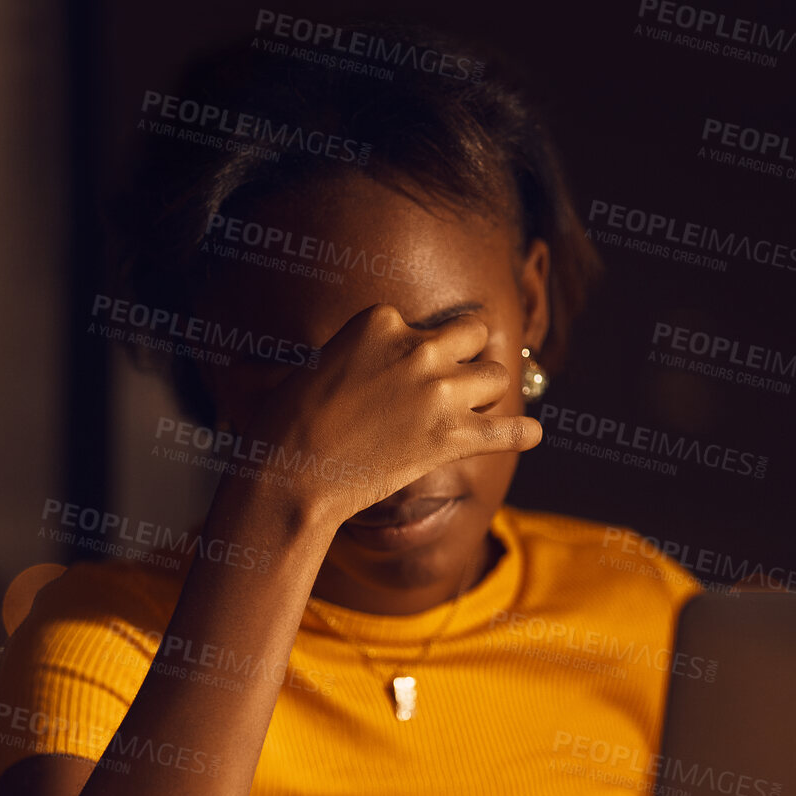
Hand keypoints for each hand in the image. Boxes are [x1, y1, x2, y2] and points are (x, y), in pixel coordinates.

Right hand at [233, 304, 542, 527]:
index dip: (423, 345)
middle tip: (461, 375)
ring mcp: (439, 392)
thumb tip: (264, 361)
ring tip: (481, 408)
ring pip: (495, 376)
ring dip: (489, 392)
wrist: (289, 475)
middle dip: (470, 353)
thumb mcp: (302, 370)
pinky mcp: (452, 438)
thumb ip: (326, 358)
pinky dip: (522, 433)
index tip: (413, 367)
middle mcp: (417, 347)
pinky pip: (508, 429)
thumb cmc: (281, 426)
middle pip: (474, 334)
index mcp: (379, 320)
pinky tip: (532, 435)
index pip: (424, 321)